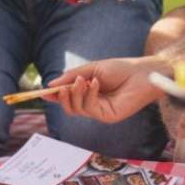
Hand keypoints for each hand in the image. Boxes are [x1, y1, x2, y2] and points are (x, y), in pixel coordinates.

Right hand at [48, 56, 169, 123]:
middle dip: (61, 97)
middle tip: (60, 88)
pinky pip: (90, 108)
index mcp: (88, 92)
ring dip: (75, 93)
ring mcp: (100, 111)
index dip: (54, 96)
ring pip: (77, 109)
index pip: (68, 97)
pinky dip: (89, 94)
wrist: (141, 73)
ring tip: (82, 80)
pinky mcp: (108, 116)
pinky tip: (96, 83)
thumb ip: (71, 77)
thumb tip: (50, 84)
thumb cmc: (120, 69)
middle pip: (69, 107)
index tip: (43, 92)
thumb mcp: (91, 69)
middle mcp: (92, 104)